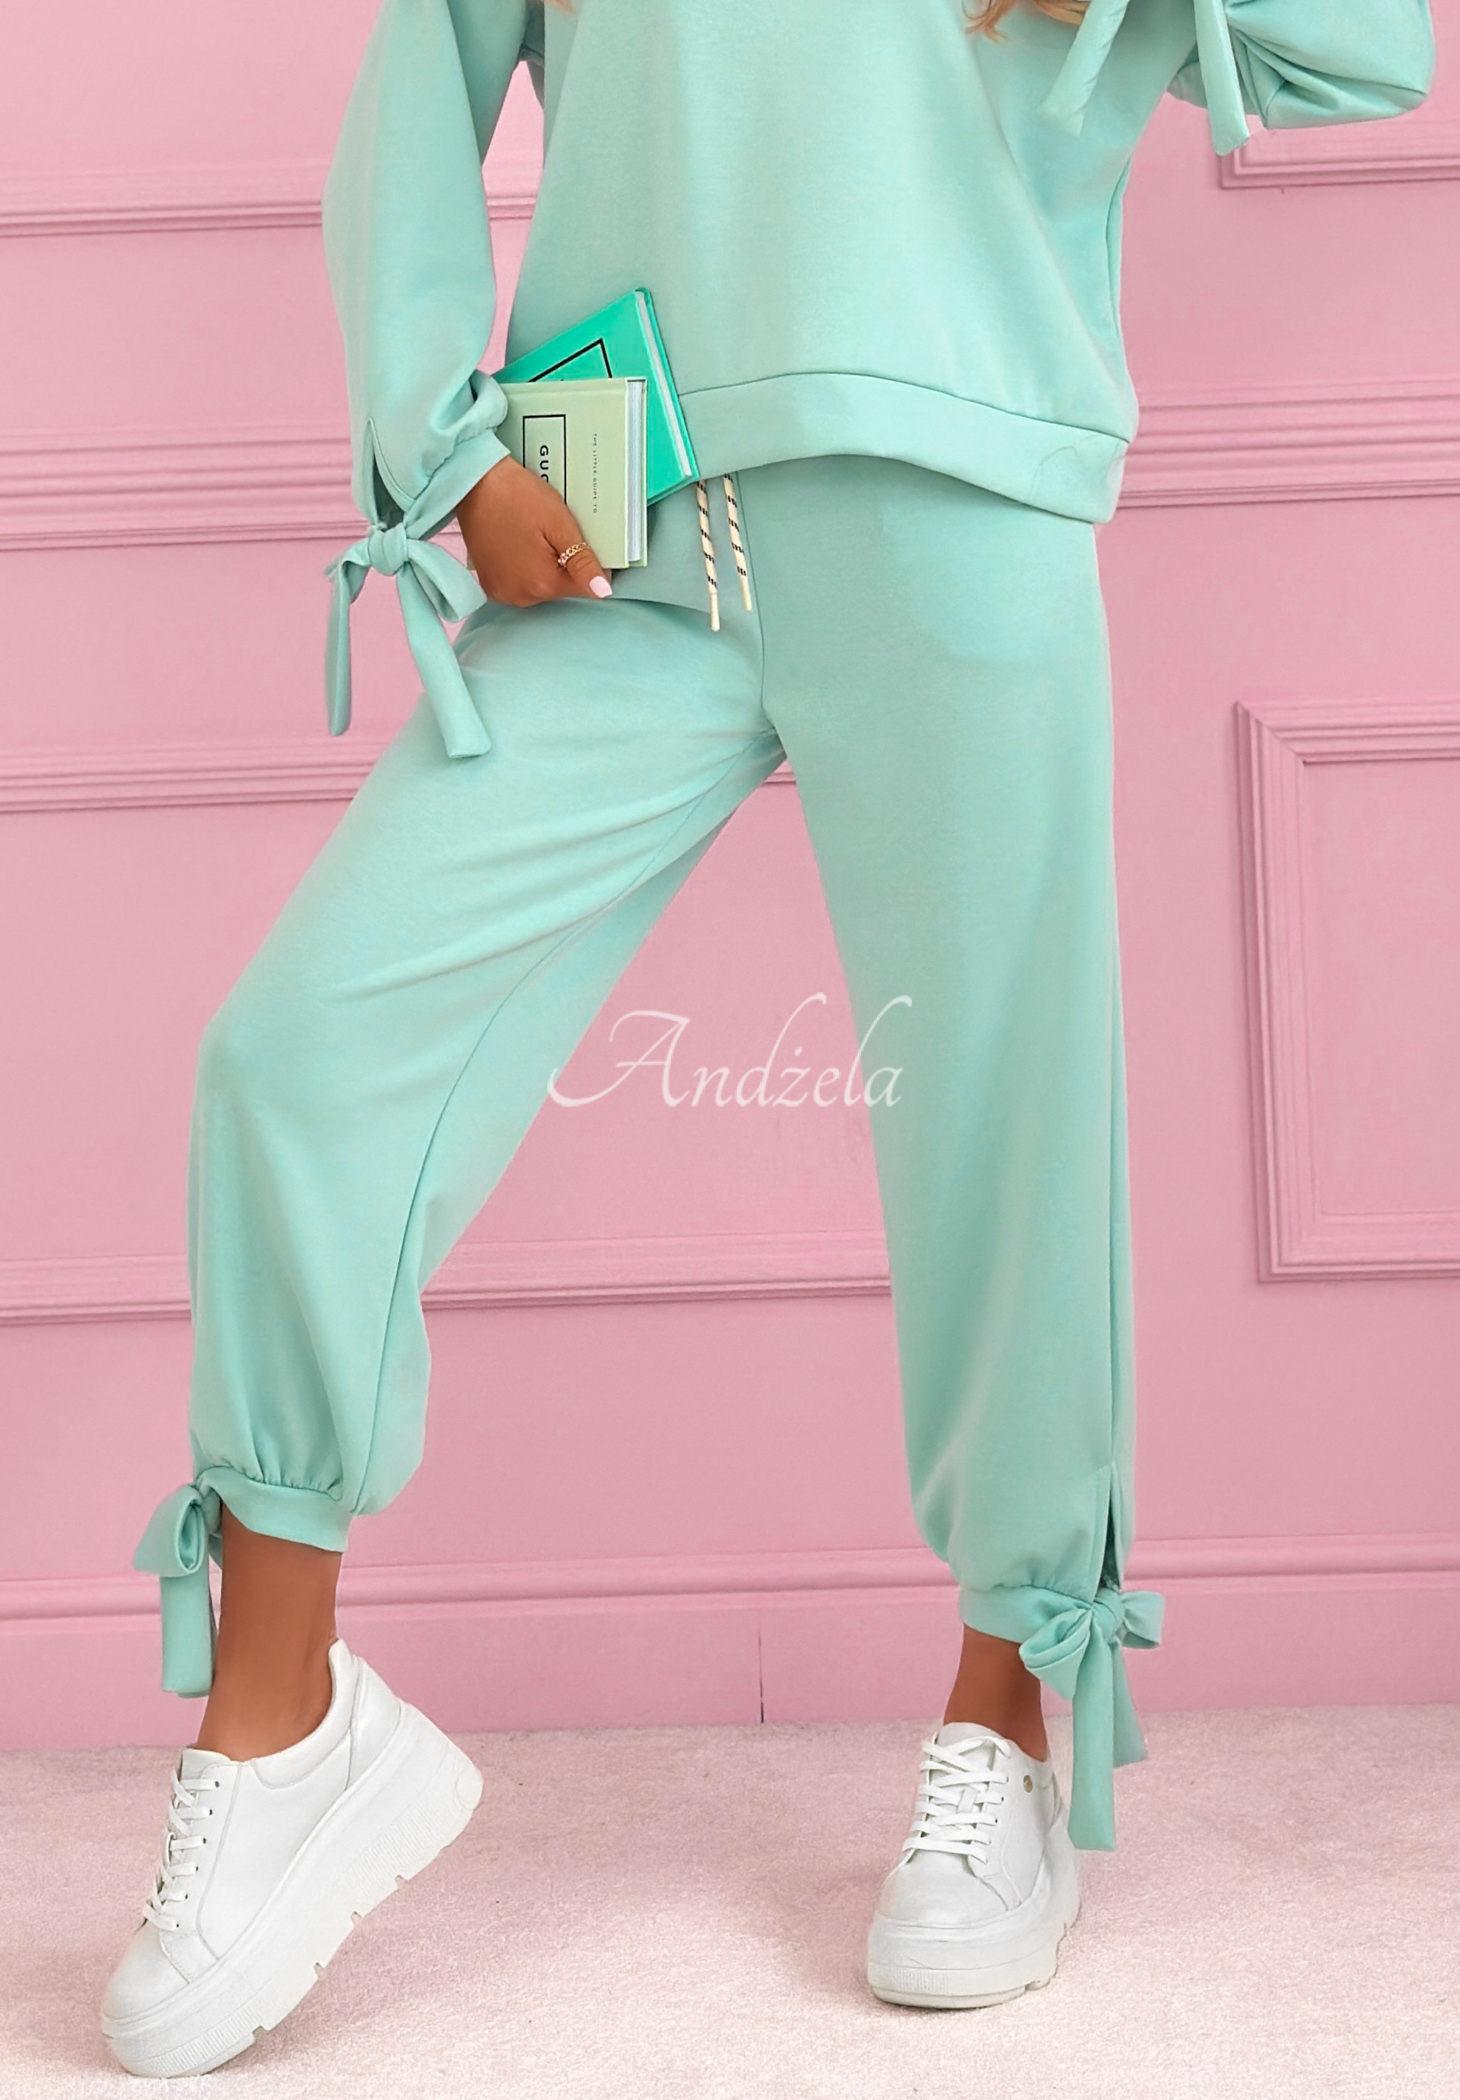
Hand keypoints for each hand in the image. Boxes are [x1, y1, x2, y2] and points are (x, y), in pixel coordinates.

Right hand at [456, 454, 612, 607]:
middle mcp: (520, 597)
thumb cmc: (518, 496)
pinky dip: (524, 568)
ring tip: (534, 536)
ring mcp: (501, 593)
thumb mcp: (559, 524)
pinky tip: (520, 544)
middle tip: (552, 531)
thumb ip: (582, 561)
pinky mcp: (488, 585)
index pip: (584, 586)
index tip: (576, 536)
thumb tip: (603, 591)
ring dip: (544, 567)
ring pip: (540, 586)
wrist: (473, 482)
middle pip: (560, 587)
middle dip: (564, 564)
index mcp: (542, 584)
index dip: (588, 561)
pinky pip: (519, 583)